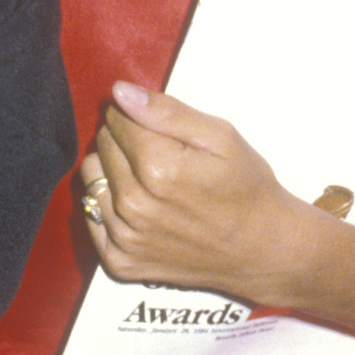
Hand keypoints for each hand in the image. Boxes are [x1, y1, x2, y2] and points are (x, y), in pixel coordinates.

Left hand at [81, 81, 310, 304]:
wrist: (262, 250)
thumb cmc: (247, 189)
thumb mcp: (221, 137)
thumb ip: (167, 112)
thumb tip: (121, 93)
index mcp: (159, 168)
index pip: (117, 120)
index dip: (136, 116)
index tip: (158, 129)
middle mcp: (135, 205)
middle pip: (102, 147)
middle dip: (125, 142)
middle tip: (161, 155)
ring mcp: (125, 238)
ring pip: (93, 179)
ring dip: (113, 173)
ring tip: (150, 182)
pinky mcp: (120, 262)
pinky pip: (92, 217)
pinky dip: (109, 207)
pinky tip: (142, 209)